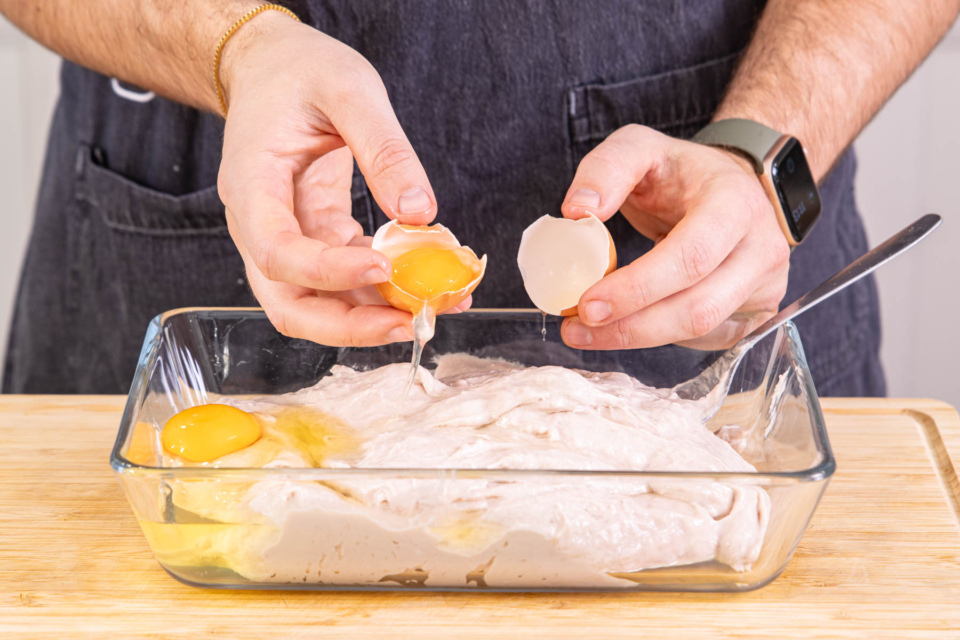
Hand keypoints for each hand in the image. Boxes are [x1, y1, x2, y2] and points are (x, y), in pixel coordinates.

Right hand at [217, 15, 466, 345]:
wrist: (273, 68)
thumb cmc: (300, 71)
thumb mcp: (348, 89)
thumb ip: (384, 148)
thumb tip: (419, 211)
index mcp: (252, 184)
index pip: (277, 252)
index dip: (328, 272)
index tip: (383, 265)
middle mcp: (260, 224)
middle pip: (289, 303)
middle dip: (348, 325)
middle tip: (409, 323)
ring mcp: (287, 236)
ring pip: (318, 303)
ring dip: (372, 317)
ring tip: (433, 307)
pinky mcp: (316, 238)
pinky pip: (344, 280)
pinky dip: (382, 290)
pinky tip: (426, 285)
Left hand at [559, 124, 790, 350]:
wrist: (736, 186)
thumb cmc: (683, 172)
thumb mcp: (641, 147)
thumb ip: (606, 168)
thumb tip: (576, 211)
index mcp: (735, 204)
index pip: (690, 258)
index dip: (637, 288)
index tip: (586, 304)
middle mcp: (762, 248)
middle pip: (697, 307)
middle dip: (631, 327)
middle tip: (577, 328)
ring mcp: (766, 285)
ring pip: (701, 330)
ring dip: (639, 338)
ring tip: (589, 332)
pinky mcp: (757, 312)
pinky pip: (706, 339)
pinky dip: (661, 338)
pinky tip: (629, 325)